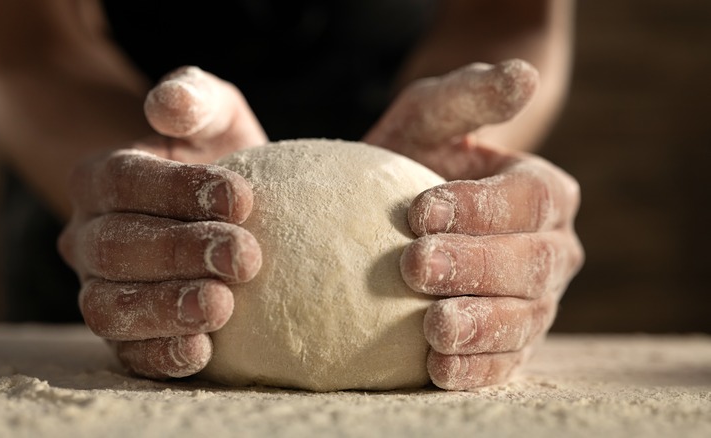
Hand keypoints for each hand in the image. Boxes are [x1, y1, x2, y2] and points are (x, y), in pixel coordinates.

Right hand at [58, 67, 265, 378]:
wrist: (227, 213)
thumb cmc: (220, 157)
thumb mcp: (216, 114)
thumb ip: (195, 97)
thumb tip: (167, 103)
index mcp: (102, 178)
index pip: (123, 182)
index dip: (177, 191)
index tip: (240, 200)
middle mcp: (88, 237)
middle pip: (113, 248)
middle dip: (179, 252)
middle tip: (245, 257)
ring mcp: (100, 289)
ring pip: (107, 307)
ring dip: (163, 309)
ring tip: (221, 307)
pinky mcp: (126, 335)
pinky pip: (127, 354)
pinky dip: (160, 356)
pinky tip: (202, 351)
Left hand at [365, 60, 583, 389]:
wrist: (399, 214)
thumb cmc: (417, 156)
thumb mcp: (431, 116)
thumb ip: (471, 95)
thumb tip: (522, 76)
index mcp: (545, 192)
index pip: (527, 200)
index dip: (479, 207)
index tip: (418, 210)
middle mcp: (552, 249)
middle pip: (530, 263)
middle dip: (474, 266)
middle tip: (415, 265)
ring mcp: (535, 302)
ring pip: (522, 319)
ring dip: (479, 325)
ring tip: (434, 326)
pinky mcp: (510, 344)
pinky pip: (504, 363)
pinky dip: (477, 370)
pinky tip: (439, 369)